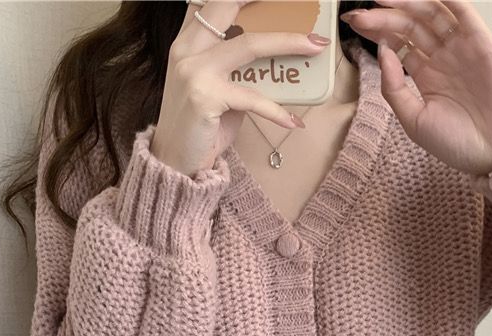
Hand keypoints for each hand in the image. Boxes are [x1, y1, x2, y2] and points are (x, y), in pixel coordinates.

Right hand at [152, 0, 329, 177]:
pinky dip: (276, 111)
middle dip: (269, 3)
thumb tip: (273, 62)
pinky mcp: (205, 98)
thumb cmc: (201, 128)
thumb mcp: (217, 91)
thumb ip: (236, 71)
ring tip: (315, 47)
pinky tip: (294, 122)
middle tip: (303, 10)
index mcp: (187, 43)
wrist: (175, 164)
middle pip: (229, 6)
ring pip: (249, 44)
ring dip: (288, 42)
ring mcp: (194, 72)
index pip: (213, 3)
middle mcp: (187, 51)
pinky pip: (252, 98)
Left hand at [341, 0, 491, 175]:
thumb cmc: (457, 143)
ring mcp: (461, 48)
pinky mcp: (481, 42)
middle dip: (383, 16)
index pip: (398, 43)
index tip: (354, 23)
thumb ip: (393, 88)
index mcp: (426, 76)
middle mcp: (442, 58)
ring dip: (407, 2)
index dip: (377, 31)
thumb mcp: (413, 119)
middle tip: (359, 12)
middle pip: (410, 26)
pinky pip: (462, 11)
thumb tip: (381, 51)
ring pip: (431, 14)